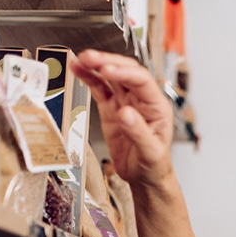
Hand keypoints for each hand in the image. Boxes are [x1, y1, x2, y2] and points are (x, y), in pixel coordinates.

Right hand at [69, 49, 173, 187]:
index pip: (141, 80)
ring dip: (95, 66)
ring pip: (110, 77)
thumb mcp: (151, 153)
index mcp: (157, 107)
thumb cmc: (154, 165)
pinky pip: (99, 88)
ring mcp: (125, 102)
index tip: (106, 70)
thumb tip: (125, 113)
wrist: (144, 177)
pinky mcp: (111, 108)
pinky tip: (78, 70)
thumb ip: (139, 133)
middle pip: (125, 72)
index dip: (124, 72)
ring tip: (79, 60)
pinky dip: (88, 78)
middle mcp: (142, 100)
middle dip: (106, 62)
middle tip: (89, 58)